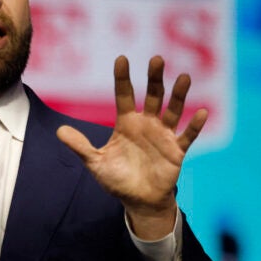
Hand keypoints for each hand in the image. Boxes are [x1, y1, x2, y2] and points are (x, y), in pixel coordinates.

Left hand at [56, 55, 206, 238]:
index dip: (123, 78)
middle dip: (154, 78)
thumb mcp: (95, 163)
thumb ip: (80, 146)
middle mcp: (146, 124)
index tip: (121, 59)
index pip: (124, 95)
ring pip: (173, 110)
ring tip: (184, 78)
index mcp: (126, 123)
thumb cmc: (117, 179)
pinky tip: (201, 112)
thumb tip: (59, 130)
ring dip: (179, 95)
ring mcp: (163, 136)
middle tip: (157, 59)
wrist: (138, 201)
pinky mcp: (176, 151)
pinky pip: (187, 136)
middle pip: (152, 96)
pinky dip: (194, 125)